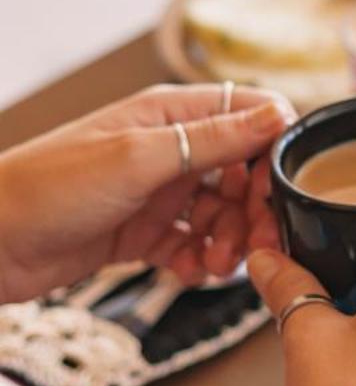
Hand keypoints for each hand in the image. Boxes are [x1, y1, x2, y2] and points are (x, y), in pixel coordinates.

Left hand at [0, 84, 293, 301]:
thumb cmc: (47, 187)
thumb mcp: (139, 159)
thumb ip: (212, 139)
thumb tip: (277, 116)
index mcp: (169, 114)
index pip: (249, 114)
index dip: (272, 148)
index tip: (276, 186)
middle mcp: (169, 149)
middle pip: (243, 171)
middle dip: (254, 208)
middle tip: (254, 240)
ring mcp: (157, 193)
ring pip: (222, 213)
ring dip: (230, 240)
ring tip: (216, 263)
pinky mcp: (144, 233)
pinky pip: (194, 245)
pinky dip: (200, 261)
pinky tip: (190, 271)